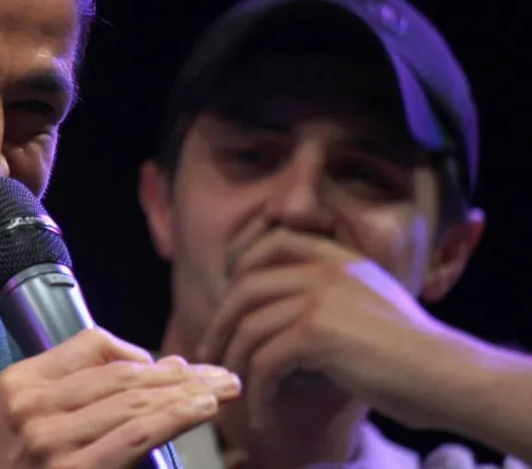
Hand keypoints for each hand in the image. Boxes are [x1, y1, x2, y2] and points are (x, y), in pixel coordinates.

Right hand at [0, 328, 241, 468]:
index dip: (143, 353)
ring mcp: (49, 439)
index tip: (179, 368)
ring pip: (134, 400)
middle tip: (221, 377)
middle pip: (121, 373)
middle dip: (179, 373)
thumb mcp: (31, 422)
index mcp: (18, 381)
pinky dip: (174, 416)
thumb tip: (166, 366)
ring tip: (222, 391)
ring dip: (188, 392)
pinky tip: (202, 409)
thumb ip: (85, 391)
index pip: (92, 345)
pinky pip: (135, 434)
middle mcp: (31, 405)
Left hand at [195, 229, 458, 430]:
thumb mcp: (370, 304)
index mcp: (339, 260)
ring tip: (236, 390)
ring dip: (236, 364)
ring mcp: (319, 298)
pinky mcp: (315, 333)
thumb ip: (330, 298)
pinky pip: (265, 361)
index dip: (241, 268)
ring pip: (250, 328)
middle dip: (222, 324)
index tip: (229, 301)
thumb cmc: (413, 355)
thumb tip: (278, 318)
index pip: (274, 243)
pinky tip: (262, 414)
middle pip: (247, 289)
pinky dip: (258, 392)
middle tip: (211, 352)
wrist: (448, 375)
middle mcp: (326, 271)